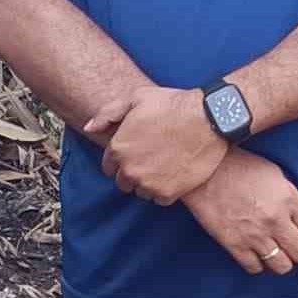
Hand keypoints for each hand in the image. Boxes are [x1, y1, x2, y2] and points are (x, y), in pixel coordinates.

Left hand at [90, 84, 227, 203]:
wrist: (208, 119)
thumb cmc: (172, 105)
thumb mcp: (135, 98)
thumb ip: (107, 114)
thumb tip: (89, 128)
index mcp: (118, 148)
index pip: (109, 167)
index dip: (121, 159)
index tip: (136, 152)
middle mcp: (130, 170)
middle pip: (123, 182)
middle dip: (133, 172)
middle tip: (151, 158)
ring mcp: (148, 184)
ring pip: (141, 192)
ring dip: (149, 182)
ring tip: (164, 165)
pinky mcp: (168, 194)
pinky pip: (160, 199)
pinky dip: (166, 190)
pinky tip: (175, 173)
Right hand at [185, 147, 297, 273]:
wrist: (205, 171)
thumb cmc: (240, 167)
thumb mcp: (274, 174)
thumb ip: (290, 197)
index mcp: (288, 199)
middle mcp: (275, 220)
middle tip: (290, 244)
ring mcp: (255, 235)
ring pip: (282, 266)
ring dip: (281, 261)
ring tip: (274, 252)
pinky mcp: (235, 245)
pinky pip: (255, 268)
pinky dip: (257, 264)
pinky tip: (255, 254)